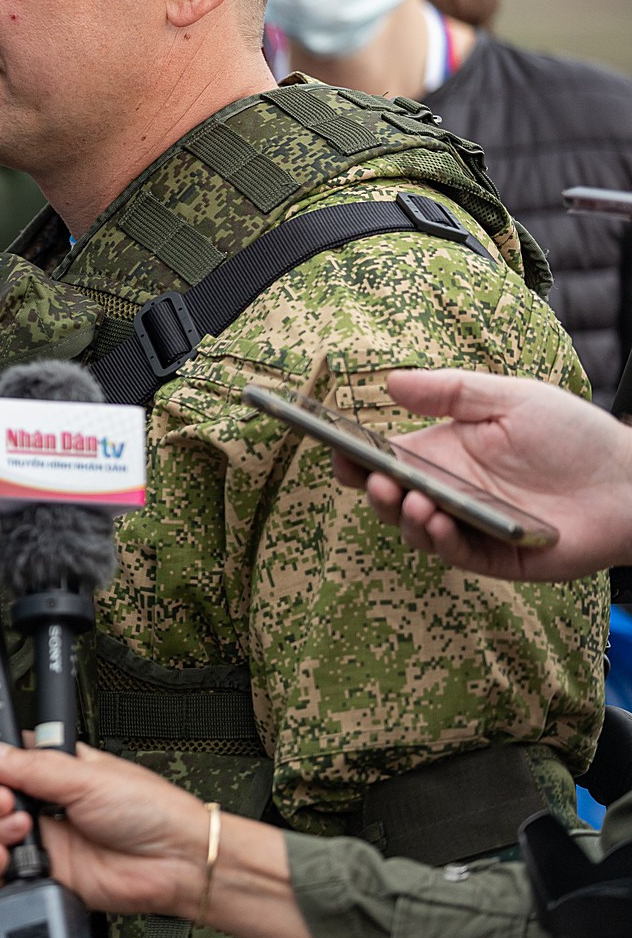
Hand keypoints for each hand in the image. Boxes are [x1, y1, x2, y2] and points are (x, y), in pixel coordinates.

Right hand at [0, 731, 207, 917]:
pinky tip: (6, 856)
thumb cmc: (149, 810)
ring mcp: (43, 840)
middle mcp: (44, 804)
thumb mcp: (86, 776)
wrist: (175, 862)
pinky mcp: (45, 874)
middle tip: (6, 800)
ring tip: (23, 827)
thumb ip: (30, 766)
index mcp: (54, 770)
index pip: (4, 756)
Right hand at [331, 368, 631, 581]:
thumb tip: (390, 381)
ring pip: (414, 530)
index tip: (336, 448)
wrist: (629, 480)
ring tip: (411, 499)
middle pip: (389, 498)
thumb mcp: (510, 398)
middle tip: (378, 479)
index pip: (383, 459)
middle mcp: (447, 492)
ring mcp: (468, 526)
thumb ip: (451, 391)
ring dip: (402, 517)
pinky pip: (455, 553)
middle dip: (372, 490)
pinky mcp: (494, 556)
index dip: (352, 457)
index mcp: (442, 453)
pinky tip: (437, 519)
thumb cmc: (573, 435)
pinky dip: (438, 540)